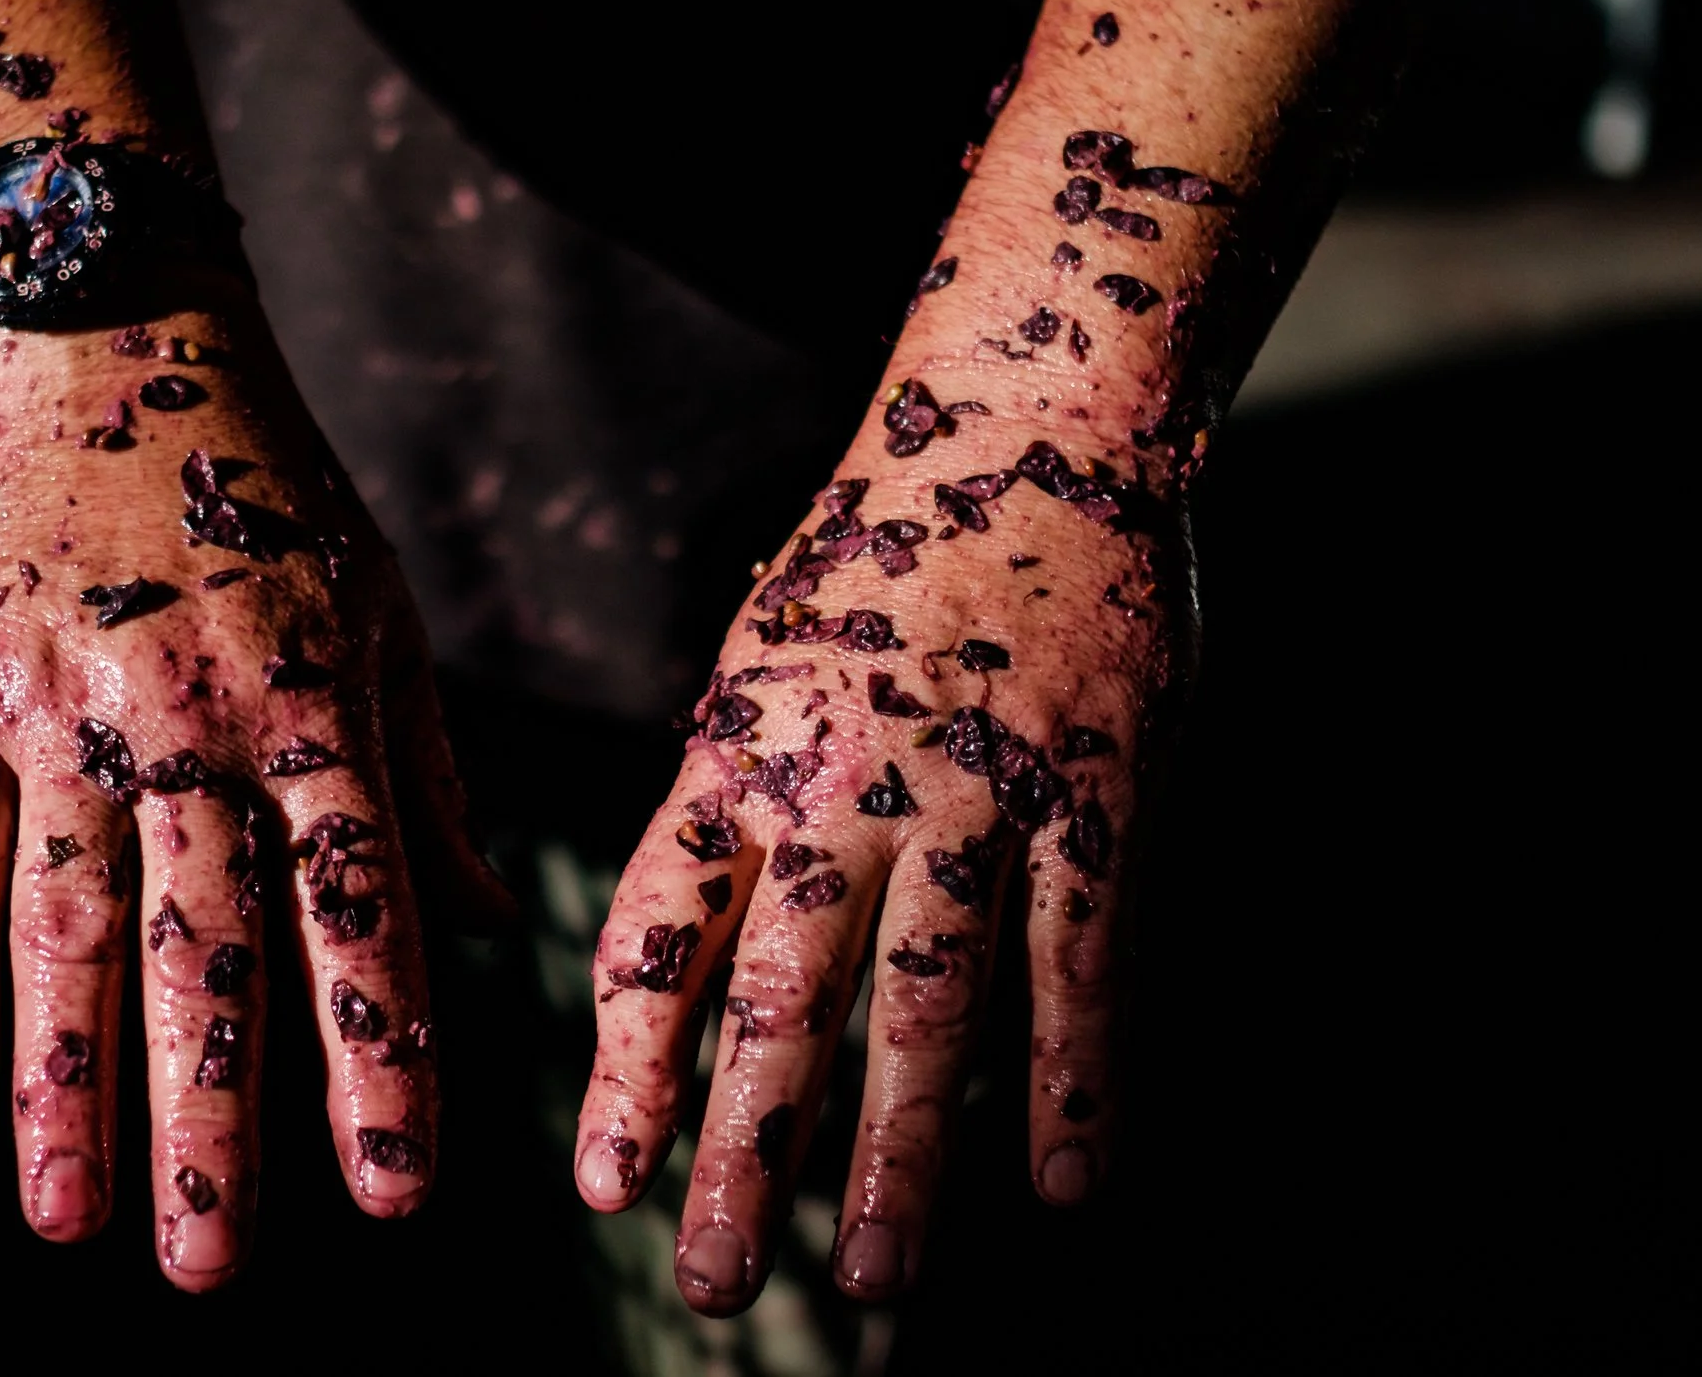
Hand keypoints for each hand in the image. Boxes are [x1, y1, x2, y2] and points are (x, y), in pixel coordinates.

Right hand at [0, 291, 508, 1287]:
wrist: (102, 337)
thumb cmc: (265, 490)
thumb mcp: (378, 610)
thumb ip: (423, 774)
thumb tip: (486, 930)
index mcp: (312, 699)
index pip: (360, 908)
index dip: (379, 1053)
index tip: (396, 1192)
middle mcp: (190, 716)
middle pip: (208, 946)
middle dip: (211, 1119)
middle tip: (208, 1270)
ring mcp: (61, 707)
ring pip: (66, 922)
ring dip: (68, 1081)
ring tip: (68, 1221)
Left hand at [572, 392, 1186, 1312]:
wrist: (1030, 418)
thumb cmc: (881, 553)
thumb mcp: (764, 664)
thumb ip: (733, 806)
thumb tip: (689, 962)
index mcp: (738, 748)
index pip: (658, 939)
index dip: (628, 1072)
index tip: (603, 1187)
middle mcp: (840, 783)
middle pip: (777, 1003)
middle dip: (741, 1158)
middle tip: (710, 1284)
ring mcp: (975, 794)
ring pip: (927, 1007)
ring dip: (899, 1155)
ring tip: (872, 1275)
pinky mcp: (1098, 796)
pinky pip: (1082, 963)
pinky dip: (1077, 1082)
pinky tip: (1064, 1187)